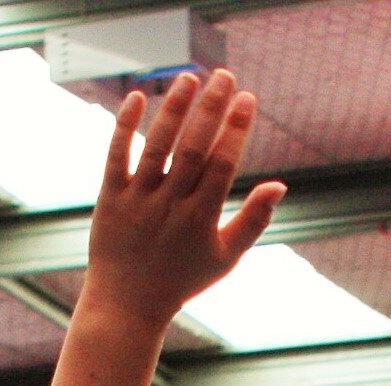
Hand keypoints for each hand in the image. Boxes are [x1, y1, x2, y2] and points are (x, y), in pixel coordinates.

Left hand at [80, 70, 284, 331]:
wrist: (127, 305)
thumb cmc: (182, 280)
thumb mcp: (225, 257)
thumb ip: (254, 220)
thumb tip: (280, 185)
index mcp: (201, 218)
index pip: (222, 164)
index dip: (236, 129)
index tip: (247, 98)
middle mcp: (170, 206)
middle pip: (193, 148)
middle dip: (211, 109)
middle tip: (224, 75)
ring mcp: (138, 201)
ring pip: (157, 146)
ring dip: (174, 108)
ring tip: (190, 77)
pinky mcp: (110, 199)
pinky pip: (117, 156)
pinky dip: (125, 126)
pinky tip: (139, 96)